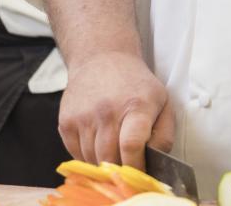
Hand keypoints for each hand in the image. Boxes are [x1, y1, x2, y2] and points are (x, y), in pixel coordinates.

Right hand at [58, 50, 173, 169]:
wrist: (102, 58)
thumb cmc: (136, 84)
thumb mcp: (162, 101)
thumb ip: (164, 133)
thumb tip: (156, 161)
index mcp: (136, 106)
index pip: (131, 145)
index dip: (135, 165)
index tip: (140, 173)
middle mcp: (107, 111)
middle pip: (110, 158)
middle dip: (120, 170)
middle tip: (128, 167)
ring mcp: (83, 117)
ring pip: (92, 159)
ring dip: (104, 164)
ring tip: (114, 154)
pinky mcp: (66, 122)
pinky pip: (76, 153)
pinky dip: (88, 157)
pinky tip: (98, 144)